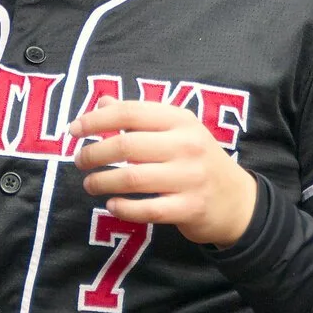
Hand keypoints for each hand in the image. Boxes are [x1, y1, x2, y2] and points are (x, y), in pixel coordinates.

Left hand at [70, 99, 256, 246]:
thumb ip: (139, 117)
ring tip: (90, 184)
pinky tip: (111, 205)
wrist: (238, 200)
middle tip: (80, 161)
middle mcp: (186, 145)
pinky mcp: (190, 208)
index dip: (96, 120)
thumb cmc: (197, 160)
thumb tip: (101, 103)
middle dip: (94, 154)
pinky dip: (123, 208)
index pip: (130, 113)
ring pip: (132, 178)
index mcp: (180, 120)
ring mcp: (190, 177)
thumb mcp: (176, 131)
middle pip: (126, 146)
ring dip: (102, 181)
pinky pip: (147, 209)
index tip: (74, 130)